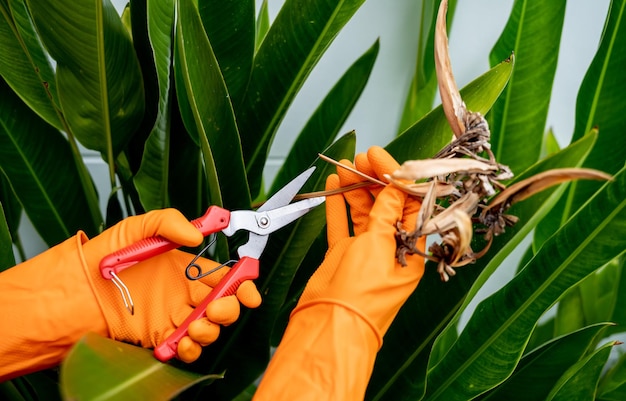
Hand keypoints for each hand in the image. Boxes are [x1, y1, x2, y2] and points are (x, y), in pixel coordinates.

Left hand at [80, 209, 261, 361]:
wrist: (76, 291)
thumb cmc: (104, 256)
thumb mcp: (135, 228)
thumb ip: (168, 222)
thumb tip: (197, 234)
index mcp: (186, 269)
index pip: (225, 277)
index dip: (242, 284)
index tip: (249, 292)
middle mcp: (184, 294)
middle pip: (223, 305)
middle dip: (228, 309)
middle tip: (216, 308)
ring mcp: (173, 317)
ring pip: (209, 329)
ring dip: (210, 331)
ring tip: (196, 327)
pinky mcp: (159, 337)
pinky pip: (185, 348)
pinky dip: (190, 349)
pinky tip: (182, 342)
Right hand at [298, 146, 424, 336]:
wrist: (329, 325)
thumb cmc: (361, 298)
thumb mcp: (377, 248)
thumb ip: (384, 215)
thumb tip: (395, 188)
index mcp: (410, 250)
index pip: (408, 204)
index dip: (395, 177)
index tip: (379, 157)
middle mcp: (390, 249)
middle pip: (386, 205)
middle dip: (374, 179)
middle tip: (361, 158)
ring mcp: (366, 251)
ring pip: (363, 211)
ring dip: (354, 188)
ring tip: (344, 166)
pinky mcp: (343, 254)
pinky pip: (341, 223)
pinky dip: (337, 205)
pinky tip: (333, 186)